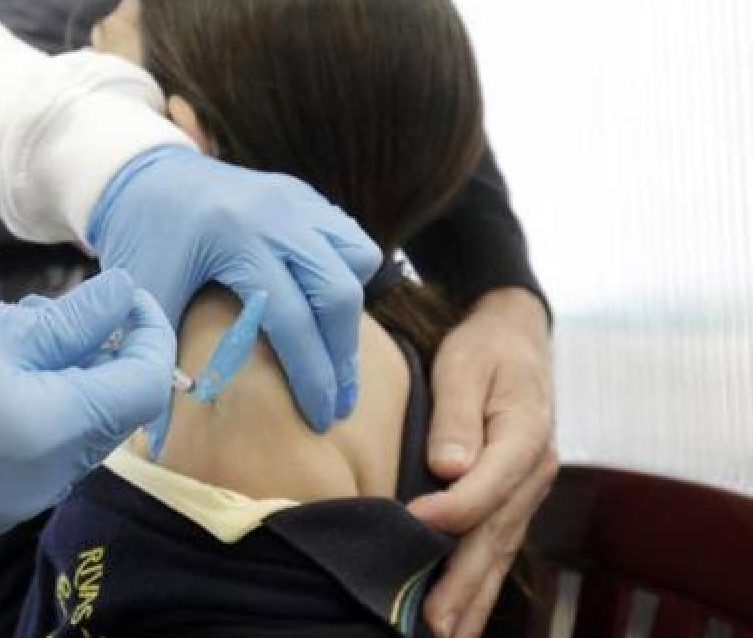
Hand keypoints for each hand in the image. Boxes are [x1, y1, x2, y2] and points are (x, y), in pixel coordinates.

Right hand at [0, 269, 174, 533]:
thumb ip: (74, 320)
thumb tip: (126, 300)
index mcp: (50, 434)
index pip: (143, 385)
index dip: (148, 330)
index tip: (125, 294)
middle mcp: (42, 481)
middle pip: (112, 410)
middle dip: (105, 352)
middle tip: (64, 305)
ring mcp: (13, 497)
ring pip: (77, 428)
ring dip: (70, 375)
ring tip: (24, 328)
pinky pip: (41, 449)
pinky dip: (40, 404)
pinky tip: (2, 367)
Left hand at [88, 146, 380, 432]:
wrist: (139, 173)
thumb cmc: (137, 237)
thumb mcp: (143, 294)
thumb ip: (157, 357)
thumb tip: (159, 441)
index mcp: (234, 236)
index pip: (292, 317)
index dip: (311, 375)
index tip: (319, 418)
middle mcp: (276, 212)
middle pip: (338, 292)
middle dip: (342, 357)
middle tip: (338, 404)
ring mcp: (294, 199)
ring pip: (355, 259)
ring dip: (349, 314)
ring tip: (336, 361)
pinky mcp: (302, 195)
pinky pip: (346, 238)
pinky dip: (345, 275)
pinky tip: (325, 311)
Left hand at [408, 287, 557, 637]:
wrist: (517, 339)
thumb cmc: (485, 349)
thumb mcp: (465, 364)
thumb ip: (456, 414)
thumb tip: (449, 466)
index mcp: (526, 434)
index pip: (490, 483)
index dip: (454, 508)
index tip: (414, 521)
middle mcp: (534, 471)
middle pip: (497, 533)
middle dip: (464, 581)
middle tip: (434, 622)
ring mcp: (528, 490)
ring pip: (500, 551)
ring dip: (473, 596)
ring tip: (446, 633)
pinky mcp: (513, 499)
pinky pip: (498, 547)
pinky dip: (480, 583)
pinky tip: (460, 615)